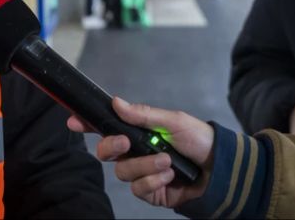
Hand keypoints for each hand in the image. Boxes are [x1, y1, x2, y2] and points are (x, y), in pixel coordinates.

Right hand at [67, 97, 213, 208]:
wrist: (220, 169)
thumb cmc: (199, 139)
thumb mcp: (173, 120)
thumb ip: (143, 114)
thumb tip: (116, 102)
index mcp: (138, 131)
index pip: (106, 127)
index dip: (87, 125)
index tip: (73, 121)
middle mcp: (135, 152)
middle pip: (106, 152)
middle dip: (111, 146)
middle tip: (126, 142)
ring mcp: (141, 173)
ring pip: (123, 172)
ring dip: (145, 166)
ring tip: (166, 161)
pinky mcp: (150, 192)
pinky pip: (138, 188)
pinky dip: (153, 181)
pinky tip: (168, 176)